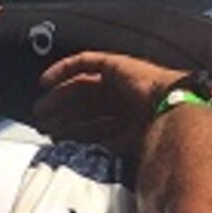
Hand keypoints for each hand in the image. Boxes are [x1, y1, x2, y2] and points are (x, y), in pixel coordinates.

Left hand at [33, 51, 184, 151]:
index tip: (54, 139)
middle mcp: (123, 99)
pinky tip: (45, 82)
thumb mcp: (123, 144)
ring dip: (58, 99)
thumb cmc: (155, 131)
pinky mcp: (115, 64)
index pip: (94, 124)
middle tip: (41, 126)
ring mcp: (120, 80)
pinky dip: (63, 69)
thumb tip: (79, 151)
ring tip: (40, 111)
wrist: (171, 109)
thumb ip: (103, 145)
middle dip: (62, 117)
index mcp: (129, 119)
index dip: (73, 132)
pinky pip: (83, 62)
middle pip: (85, 107)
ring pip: (80, 88)